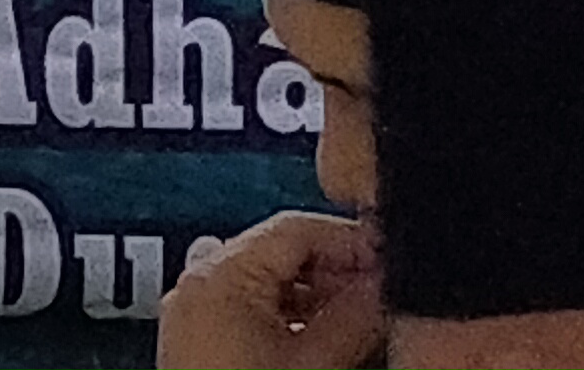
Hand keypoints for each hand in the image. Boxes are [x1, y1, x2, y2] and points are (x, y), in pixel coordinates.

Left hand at [156, 212, 381, 369]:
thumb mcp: (318, 364)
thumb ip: (357, 317)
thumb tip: (386, 284)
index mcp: (219, 273)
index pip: (295, 228)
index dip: (352, 242)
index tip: (393, 262)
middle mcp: (195, 285)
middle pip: (277, 254)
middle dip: (335, 273)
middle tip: (382, 297)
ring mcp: (190, 316)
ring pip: (263, 285)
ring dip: (313, 298)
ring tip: (360, 324)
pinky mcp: (195, 347)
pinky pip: (246, 313)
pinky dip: (286, 320)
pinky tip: (320, 345)